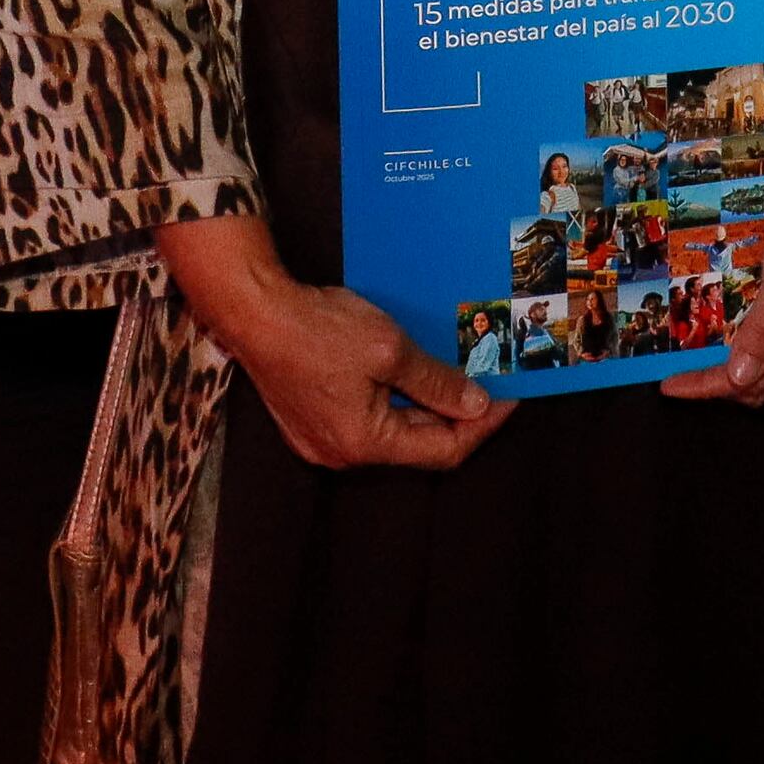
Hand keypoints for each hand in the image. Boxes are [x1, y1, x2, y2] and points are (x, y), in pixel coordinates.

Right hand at [160, 209, 506, 472]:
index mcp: (364, 444)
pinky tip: (408, 373)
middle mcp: (341, 453)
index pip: (442, 450)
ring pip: (389, 431)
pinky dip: (392, 401)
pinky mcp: (308, 421)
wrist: (254, 310)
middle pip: (414, 443)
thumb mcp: (389, 350)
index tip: (509, 399)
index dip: (481, 425)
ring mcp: (320, 439)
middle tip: (487, 383)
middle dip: (454, 414)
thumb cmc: (318, 328)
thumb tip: (474, 405)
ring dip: (422, 406)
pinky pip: (364, 419)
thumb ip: (435, 382)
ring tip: (452, 374)